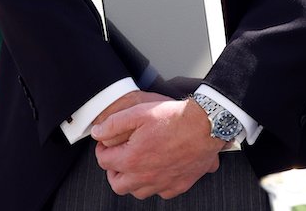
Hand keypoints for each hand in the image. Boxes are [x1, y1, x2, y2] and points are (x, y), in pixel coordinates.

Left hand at [91, 98, 221, 198]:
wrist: (207, 124)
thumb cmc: (176, 118)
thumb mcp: (140, 112)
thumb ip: (114, 124)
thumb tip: (98, 132)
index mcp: (131, 159)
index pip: (104, 161)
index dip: (102, 150)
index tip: (107, 144)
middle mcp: (144, 176)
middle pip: (117, 184)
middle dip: (114, 171)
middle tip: (119, 159)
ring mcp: (162, 183)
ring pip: (138, 192)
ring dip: (134, 181)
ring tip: (138, 167)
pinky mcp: (179, 184)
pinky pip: (162, 193)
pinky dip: (157, 185)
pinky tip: (160, 172)